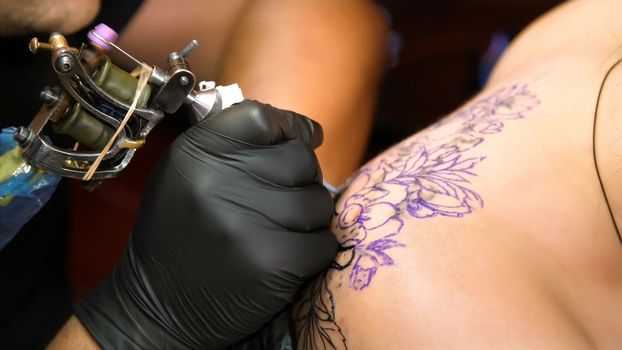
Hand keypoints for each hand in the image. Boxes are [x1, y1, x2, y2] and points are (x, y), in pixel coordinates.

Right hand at [74, 101, 337, 348]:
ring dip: (309, 216)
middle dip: (301, 178)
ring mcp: (248, 223)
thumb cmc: (182, 234)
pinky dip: (312, 250)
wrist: (161, 306)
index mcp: (195, 152)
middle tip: (280, 199)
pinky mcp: (273, 262)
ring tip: (279, 230)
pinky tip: (285, 257)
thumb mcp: (187, 175)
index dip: (290, 127)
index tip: (303, 139)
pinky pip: (324, 242)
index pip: (262, 116)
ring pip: (318, 200)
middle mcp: (219, 181)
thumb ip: (233, 146)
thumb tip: (303, 132)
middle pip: (300, 158)